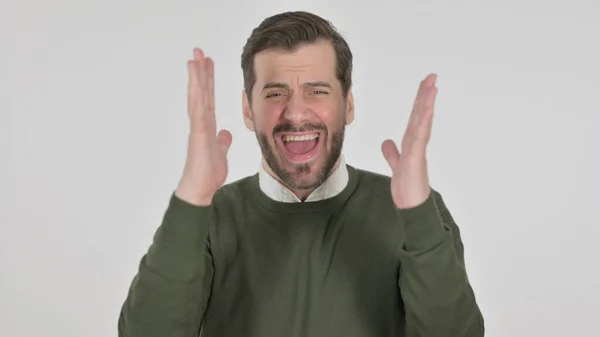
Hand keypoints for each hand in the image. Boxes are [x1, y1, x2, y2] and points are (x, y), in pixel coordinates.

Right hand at [175, 48, 231, 205]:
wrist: (200, 189)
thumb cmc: (207, 173)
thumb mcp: (221, 153)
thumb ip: (222, 141)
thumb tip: (225, 133)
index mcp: (207, 125)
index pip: (208, 97)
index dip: (208, 79)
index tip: (208, 62)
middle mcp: (200, 123)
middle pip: (200, 92)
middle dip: (200, 71)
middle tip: (198, 50)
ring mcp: (198, 128)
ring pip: (197, 97)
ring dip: (196, 78)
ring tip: (195, 58)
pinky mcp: (199, 136)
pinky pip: (198, 113)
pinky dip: (197, 98)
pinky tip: (197, 84)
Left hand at [381, 74, 437, 208]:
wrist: (412, 207)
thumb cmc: (408, 188)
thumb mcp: (396, 166)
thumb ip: (393, 153)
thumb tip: (387, 142)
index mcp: (412, 143)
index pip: (416, 116)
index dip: (419, 100)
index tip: (425, 84)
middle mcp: (417, 143)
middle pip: (421, 114)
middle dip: (426, 95)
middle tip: (432, 76)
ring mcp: (418, 150)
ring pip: (422, 122)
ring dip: (427, 104)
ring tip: (432, 85)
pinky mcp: (416, 158)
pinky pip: (420, 137)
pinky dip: (423, 122)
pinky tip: (426, 110)